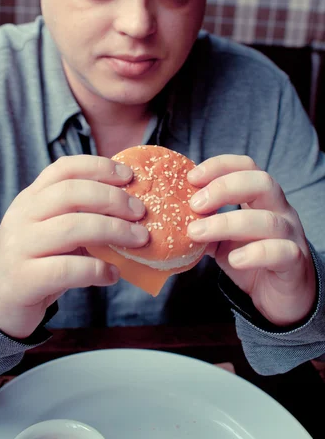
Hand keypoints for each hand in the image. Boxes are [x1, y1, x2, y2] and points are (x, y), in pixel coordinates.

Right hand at [0, 155, 147, 338]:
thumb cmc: (37, 260)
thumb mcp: (51, 230)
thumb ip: (80, 215)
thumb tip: (132, 209)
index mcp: (31, 198)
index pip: (63, 169)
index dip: (98, 166)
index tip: (128, 175)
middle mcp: (22, 217)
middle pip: (70, 193)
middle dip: (112, 199)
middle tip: (140, 211)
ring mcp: (20, 247)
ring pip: (71, 228)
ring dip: (113, 231)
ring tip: (139, 240)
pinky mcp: (24, 280)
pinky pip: (66, 269)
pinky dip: (96, 270)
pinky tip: (113, 275)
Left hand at [187, 155, 316, 326]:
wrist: (280, 298)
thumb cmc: (251, 260)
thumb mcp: (221, 240)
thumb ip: (203, 225)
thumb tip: (170, 217)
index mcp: (262, 198)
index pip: (246, 166)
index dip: (220, 166)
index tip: (191, 178)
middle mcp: (280, 211)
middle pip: (262, 182)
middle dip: (224, 188)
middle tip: (194, 204)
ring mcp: (291, 235)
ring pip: (268, 220)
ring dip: (227, 223)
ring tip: (197, 233)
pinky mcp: (295, 263)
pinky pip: (280, 252)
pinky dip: (254, 254)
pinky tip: (233, 260)